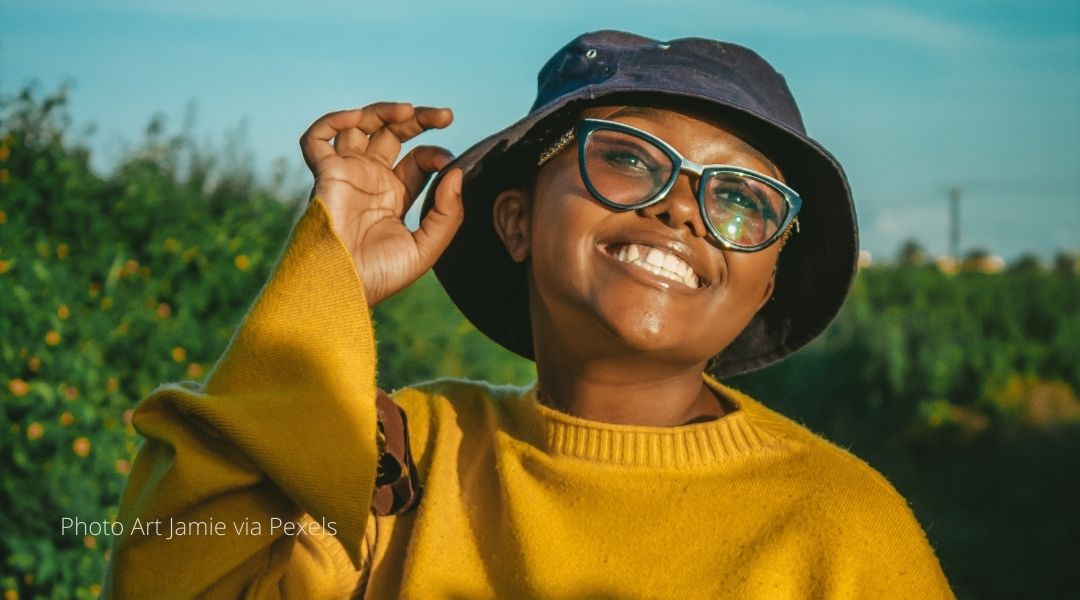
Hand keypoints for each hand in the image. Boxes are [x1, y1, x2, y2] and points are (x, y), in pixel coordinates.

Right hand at [299, 102, 463, 306]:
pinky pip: (316, 139)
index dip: (435, 153)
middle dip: (418, 119)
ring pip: (358, 126)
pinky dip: (332, 121)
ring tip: (407, 110)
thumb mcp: (427, 247)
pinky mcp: (325, 175)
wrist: (344, 288)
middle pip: (392, 133)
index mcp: (395, 195)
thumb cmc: (381, 275)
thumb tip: (456, 174)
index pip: (418, 159)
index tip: (448, 163)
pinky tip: (357, 118)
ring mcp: (347, 174)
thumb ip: (447, 214)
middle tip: (445, 115)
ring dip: (382, 111)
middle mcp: (370, 179)